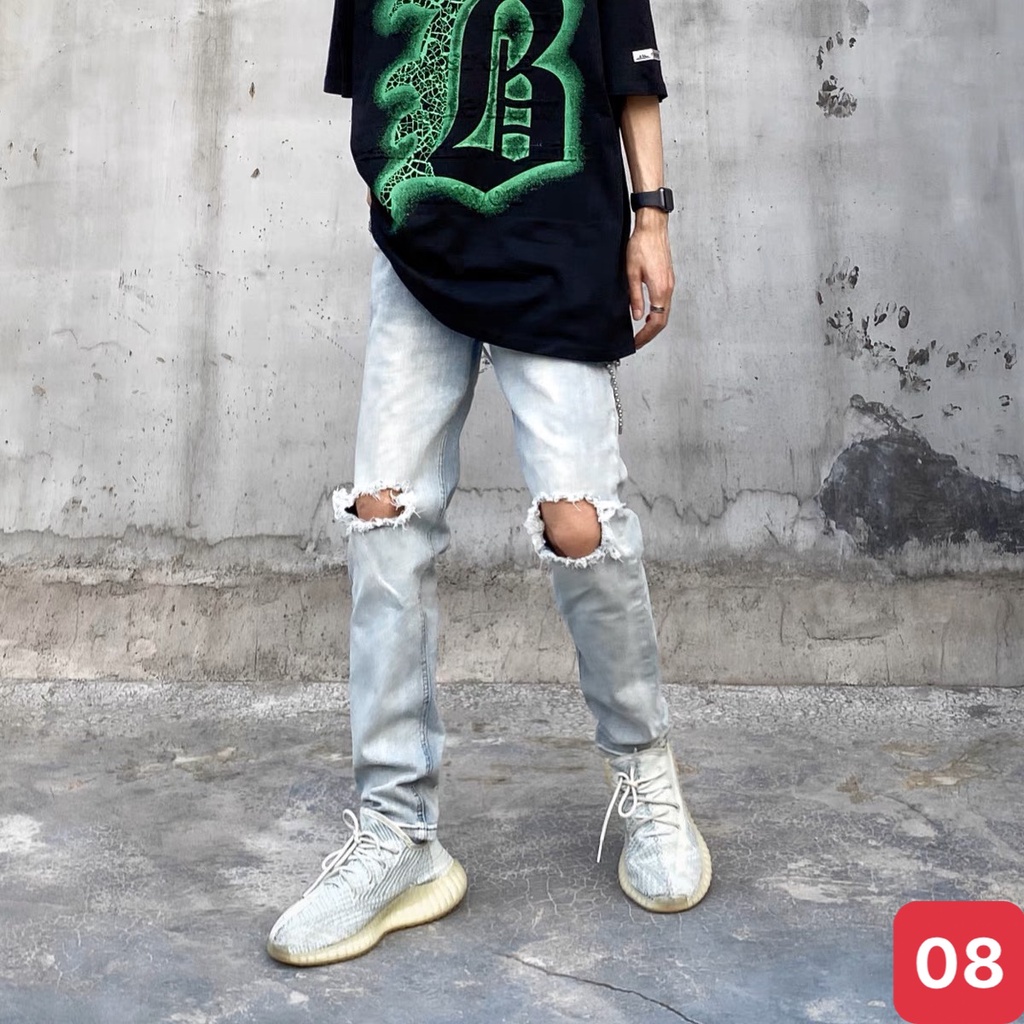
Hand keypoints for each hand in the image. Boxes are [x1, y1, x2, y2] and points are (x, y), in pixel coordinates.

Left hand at [627, 208, 674, 348]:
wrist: (652, 227)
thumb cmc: (641, 245)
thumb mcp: (632, 273)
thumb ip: (634, 297)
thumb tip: (636, 316)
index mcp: (660, 289)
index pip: (656, 322)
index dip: (645, 335)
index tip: (636, 343)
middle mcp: (668, 289)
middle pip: (662, 320)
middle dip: (650, 334)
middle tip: (638, 342)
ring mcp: (670, 284)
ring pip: (665, 312)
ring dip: (654, 324)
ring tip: (641, 332)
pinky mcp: (667, 279)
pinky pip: (664, 303)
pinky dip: (657, 313)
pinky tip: (648, 315)